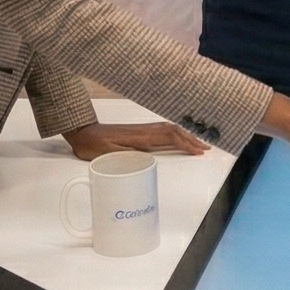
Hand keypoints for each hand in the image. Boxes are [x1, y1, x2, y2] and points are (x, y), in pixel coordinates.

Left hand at [64, 119, 209, 158]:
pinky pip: (163, 131)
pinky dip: (176, 134)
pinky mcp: (139, 132)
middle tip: (206, 149)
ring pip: (170, 130)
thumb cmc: (93, 145)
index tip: (199, 152)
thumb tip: (145, 160)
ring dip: (186, 136)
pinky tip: (179, 139)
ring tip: (198, 144)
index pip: (169, 138)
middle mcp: (144, 132)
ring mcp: (142, 130)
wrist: (82, 133)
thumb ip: (125, 155)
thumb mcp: (107, 152)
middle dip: (191, 139)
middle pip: (174, 132)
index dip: (186, 144)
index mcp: (140, 137)